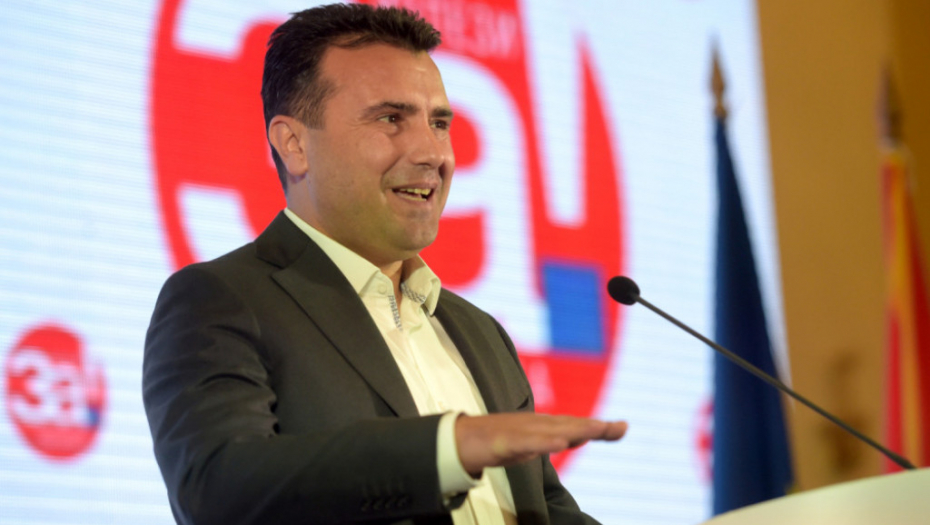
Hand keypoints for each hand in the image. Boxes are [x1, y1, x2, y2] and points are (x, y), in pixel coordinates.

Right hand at [455, 413, 627, 475]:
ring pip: (550, 431)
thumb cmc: (498, 440)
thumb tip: (573, 437)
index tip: (623, 427)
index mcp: (544, 426)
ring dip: (574, 429)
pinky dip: (542, 441)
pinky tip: (558, 443)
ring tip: (596, 429)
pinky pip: (525, 442)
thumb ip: (552, 438)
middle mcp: (535, 424)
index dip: (600, 427)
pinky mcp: (503, 441)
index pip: (576, 426)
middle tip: (619, 427)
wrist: (461, 439)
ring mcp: (519, 431)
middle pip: (569, 425)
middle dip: (594, 426)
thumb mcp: (531, 442)